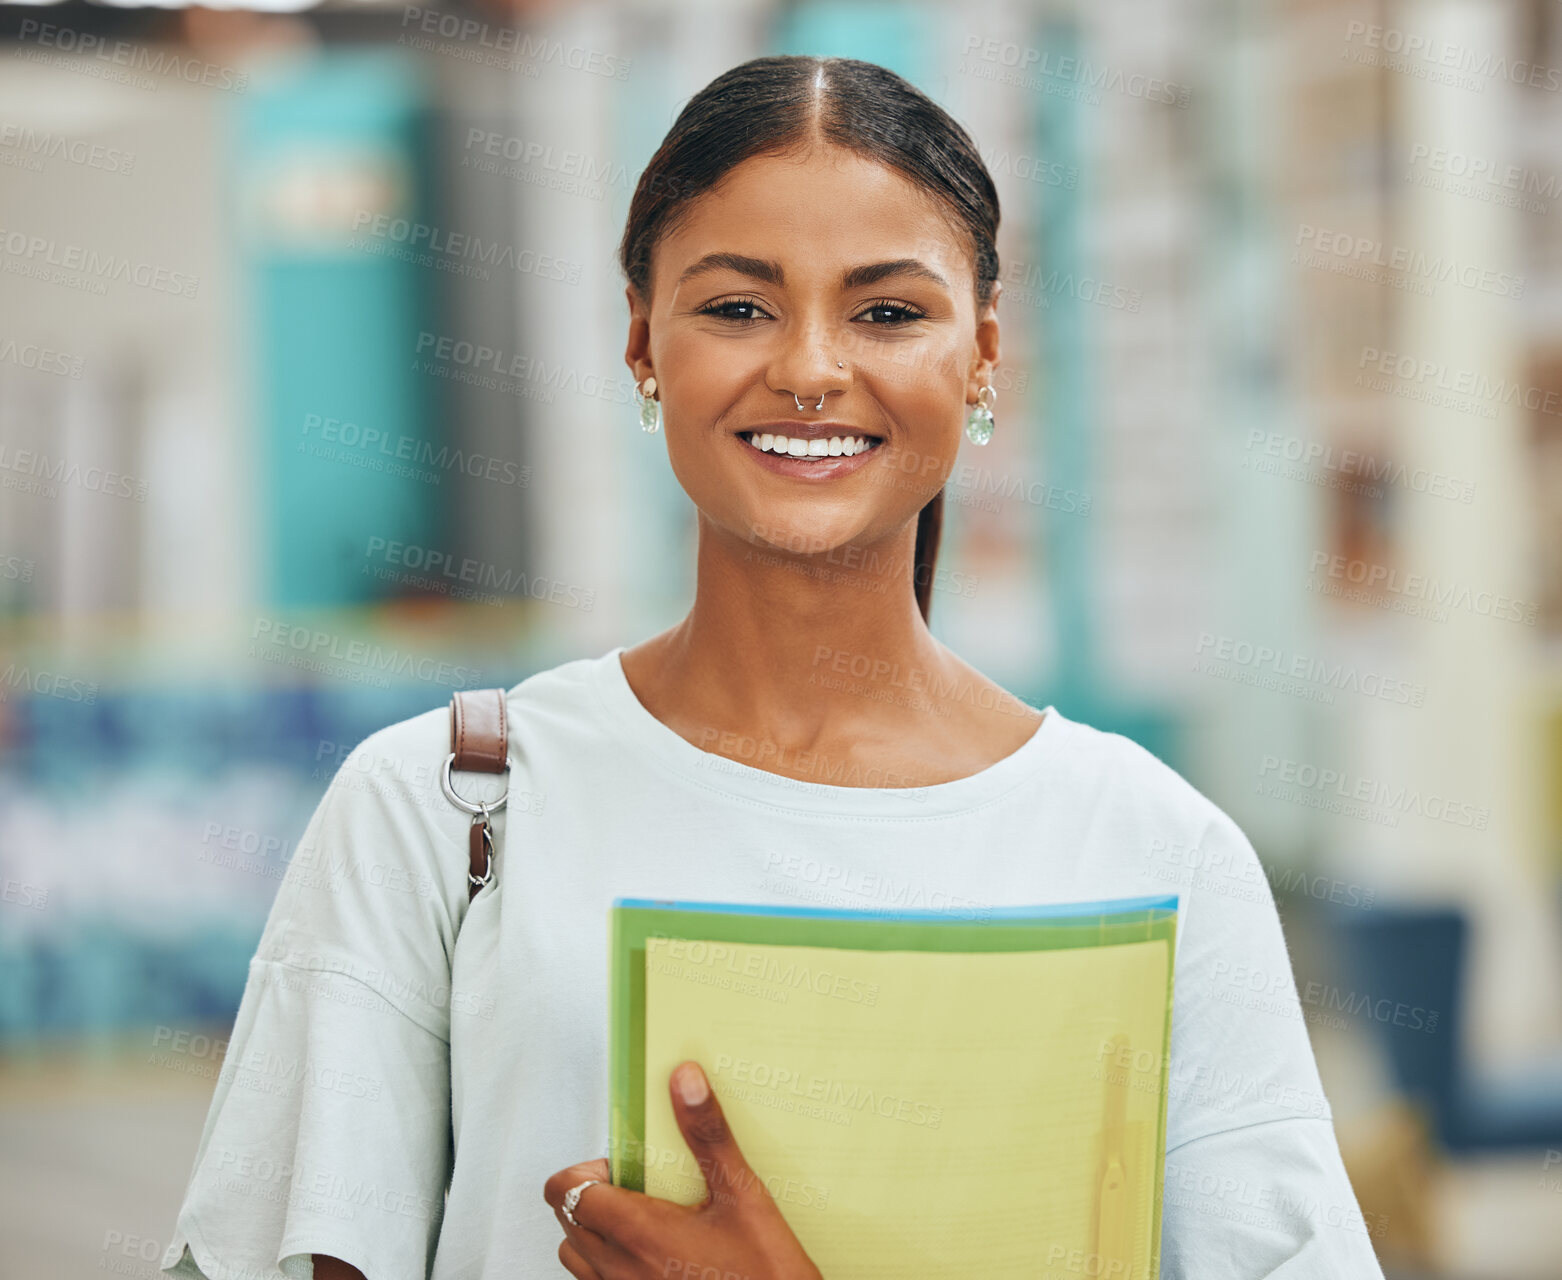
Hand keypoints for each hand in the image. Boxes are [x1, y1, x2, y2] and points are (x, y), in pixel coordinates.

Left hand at [544, 1060, 823, 1279]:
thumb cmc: (764, 1273)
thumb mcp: (742, 1194)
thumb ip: (708, 1136)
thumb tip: (686, 1082)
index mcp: (638, 1231)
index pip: (565, 1191)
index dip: (583, 1171)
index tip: (618, 1164)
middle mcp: (619, 1269)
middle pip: (567, 1220)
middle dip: (591, 1195)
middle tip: (635, 1187)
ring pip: (576, 1258)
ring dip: (593, 1233)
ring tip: (638, 1221)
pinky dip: (608, 1265)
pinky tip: (650, 1255)